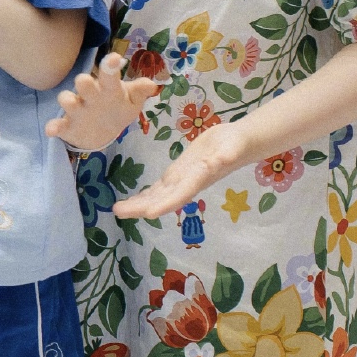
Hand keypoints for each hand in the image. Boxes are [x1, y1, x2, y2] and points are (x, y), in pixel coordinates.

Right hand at [45, 52, 159, 150]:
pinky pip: (59, 125)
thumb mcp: (131, 102)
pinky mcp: (67, 125)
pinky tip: (51, 129)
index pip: (109, 76)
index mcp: (108, 89)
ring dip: (68, 100)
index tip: (113, 58)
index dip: (110, 67)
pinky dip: (54, 126)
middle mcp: (90, 96)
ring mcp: (77, 110)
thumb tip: (152, 85)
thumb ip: (139, 92)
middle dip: (84, 82)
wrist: (99, 131)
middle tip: (85, 79)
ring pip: (68, 101)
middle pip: (84, 84)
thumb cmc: (116, 109)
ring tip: (70, 102)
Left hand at [113, 120, 248, 218]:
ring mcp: (182, 180)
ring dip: (139, 202)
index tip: (147, 213)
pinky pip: (160, 187)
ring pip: (157, 195)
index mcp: (198, 178)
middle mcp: (188, 183)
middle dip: (141, 206)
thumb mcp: (232, 147)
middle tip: (117, 211)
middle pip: (162, 198)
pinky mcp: (179, 173)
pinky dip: (147, 194)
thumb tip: (222, 158)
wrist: (240, 143)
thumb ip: (226, 155)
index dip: (164, 204)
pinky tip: (135, 200)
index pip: (180, 194)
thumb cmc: (237, 144)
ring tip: (118, 209)